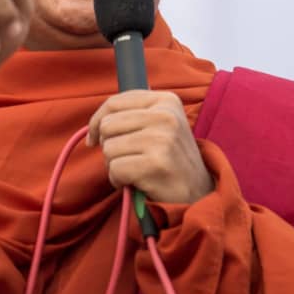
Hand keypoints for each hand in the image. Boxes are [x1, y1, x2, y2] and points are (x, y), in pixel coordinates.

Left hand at [86, 90, 213, 203]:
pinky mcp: (156, 164)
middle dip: (109, 146)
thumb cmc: (170, 158)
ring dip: (114, 165)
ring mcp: (162, 139)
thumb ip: (132, 114)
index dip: (96, 121)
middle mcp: (165, 116)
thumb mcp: (160, 125)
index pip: (114, 103)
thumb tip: (95, 123)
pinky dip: (119, 180)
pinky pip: (115, 169)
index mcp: (166, 100)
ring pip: (108, 148)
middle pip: (107, 125)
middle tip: (127, 158)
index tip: (94, 138)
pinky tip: (136, 182)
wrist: (199, 192)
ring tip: (136, 170)